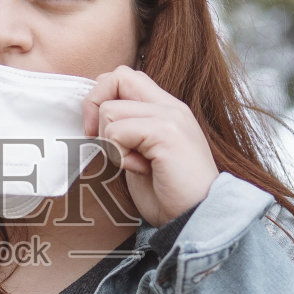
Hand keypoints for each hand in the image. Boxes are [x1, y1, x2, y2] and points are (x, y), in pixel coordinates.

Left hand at [81, 65, 219, 227]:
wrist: (197, 217)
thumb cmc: (169, 194)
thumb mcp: (142, 154)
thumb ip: (128, 131)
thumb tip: (95, 118)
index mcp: (166, 109)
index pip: (124, 77)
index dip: (101, 98)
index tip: (96, 132)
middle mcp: (170, 106)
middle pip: (117, 76)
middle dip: (95, 106)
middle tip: (100, 139)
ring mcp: (170, 117)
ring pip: (109, 110)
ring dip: (110, 142)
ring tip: (133, 163)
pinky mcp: (166, 133)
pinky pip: (117, 131)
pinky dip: (119, 155)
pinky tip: (140, 169)